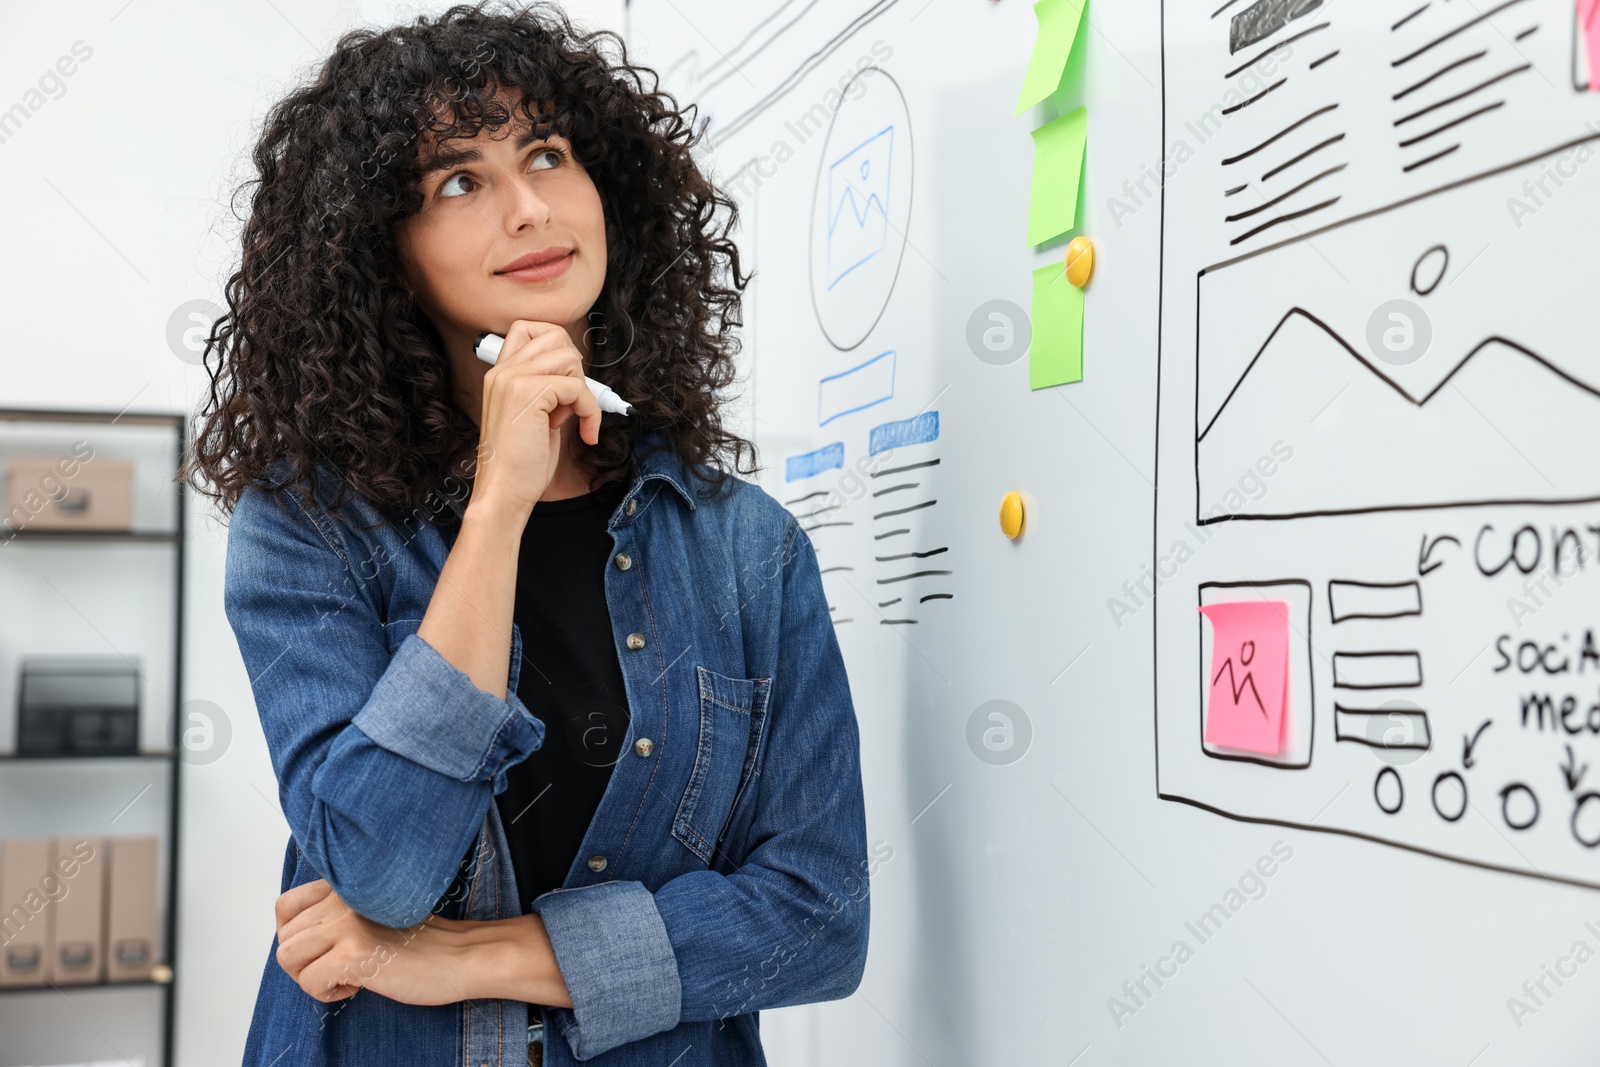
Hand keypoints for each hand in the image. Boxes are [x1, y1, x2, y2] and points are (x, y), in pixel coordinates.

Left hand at [274, 879, 474, 1005]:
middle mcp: (342, 898)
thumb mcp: (372, 915)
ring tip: (344, 978)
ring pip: (288, 957)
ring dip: (310, 978)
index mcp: (347, 886)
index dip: (294, 935)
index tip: (321, 950)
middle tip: (337, 970)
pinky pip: (309, 981)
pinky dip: (325, 994)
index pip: (285, 906)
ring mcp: (347, 924)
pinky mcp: (354, 953)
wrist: (461, 957)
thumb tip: (298, 939)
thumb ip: (337, 915)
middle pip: (284, 937)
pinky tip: (356, 988)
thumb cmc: (423, 942)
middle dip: (304, 963)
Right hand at [470, 319, 602, 517]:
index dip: (557, 345)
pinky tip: (584, 433)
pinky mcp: (528, 394)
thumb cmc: (520, 463)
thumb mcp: (533, 416)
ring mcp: (512, 380)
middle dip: (574, 369)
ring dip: (581, 390)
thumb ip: (547, 390)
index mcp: (500, 374)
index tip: (565, 381)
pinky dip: (590, 412)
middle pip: (555, 337)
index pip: (529, 328)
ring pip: (568, 358)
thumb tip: (575, 375)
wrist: (504, 492)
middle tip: (569, 403)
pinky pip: (577, 387)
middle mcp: (502, 371)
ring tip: (568, 418)